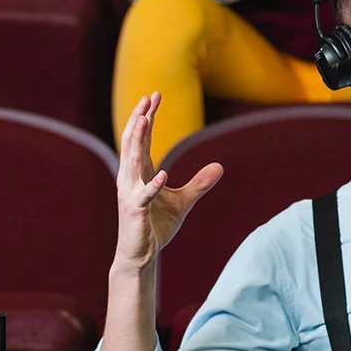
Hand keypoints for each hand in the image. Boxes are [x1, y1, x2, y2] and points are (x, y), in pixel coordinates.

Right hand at [114, 92, 222, 272]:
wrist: (140, 255)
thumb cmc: (156, 226)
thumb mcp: (183, 201)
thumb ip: (199, 183)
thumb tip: (220, 167)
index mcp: (139, 173)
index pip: (142, 139)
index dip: (147, 117)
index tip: (155, 96)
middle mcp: (131, 179)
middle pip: (134, 142)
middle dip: (141, 118)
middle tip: (149, 96)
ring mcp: (131, 194)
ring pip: (132, 162)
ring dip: (138, 140)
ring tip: (144, 120)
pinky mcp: (135, 212)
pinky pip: (145, 196)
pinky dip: (153, 185)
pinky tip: (163, 174)